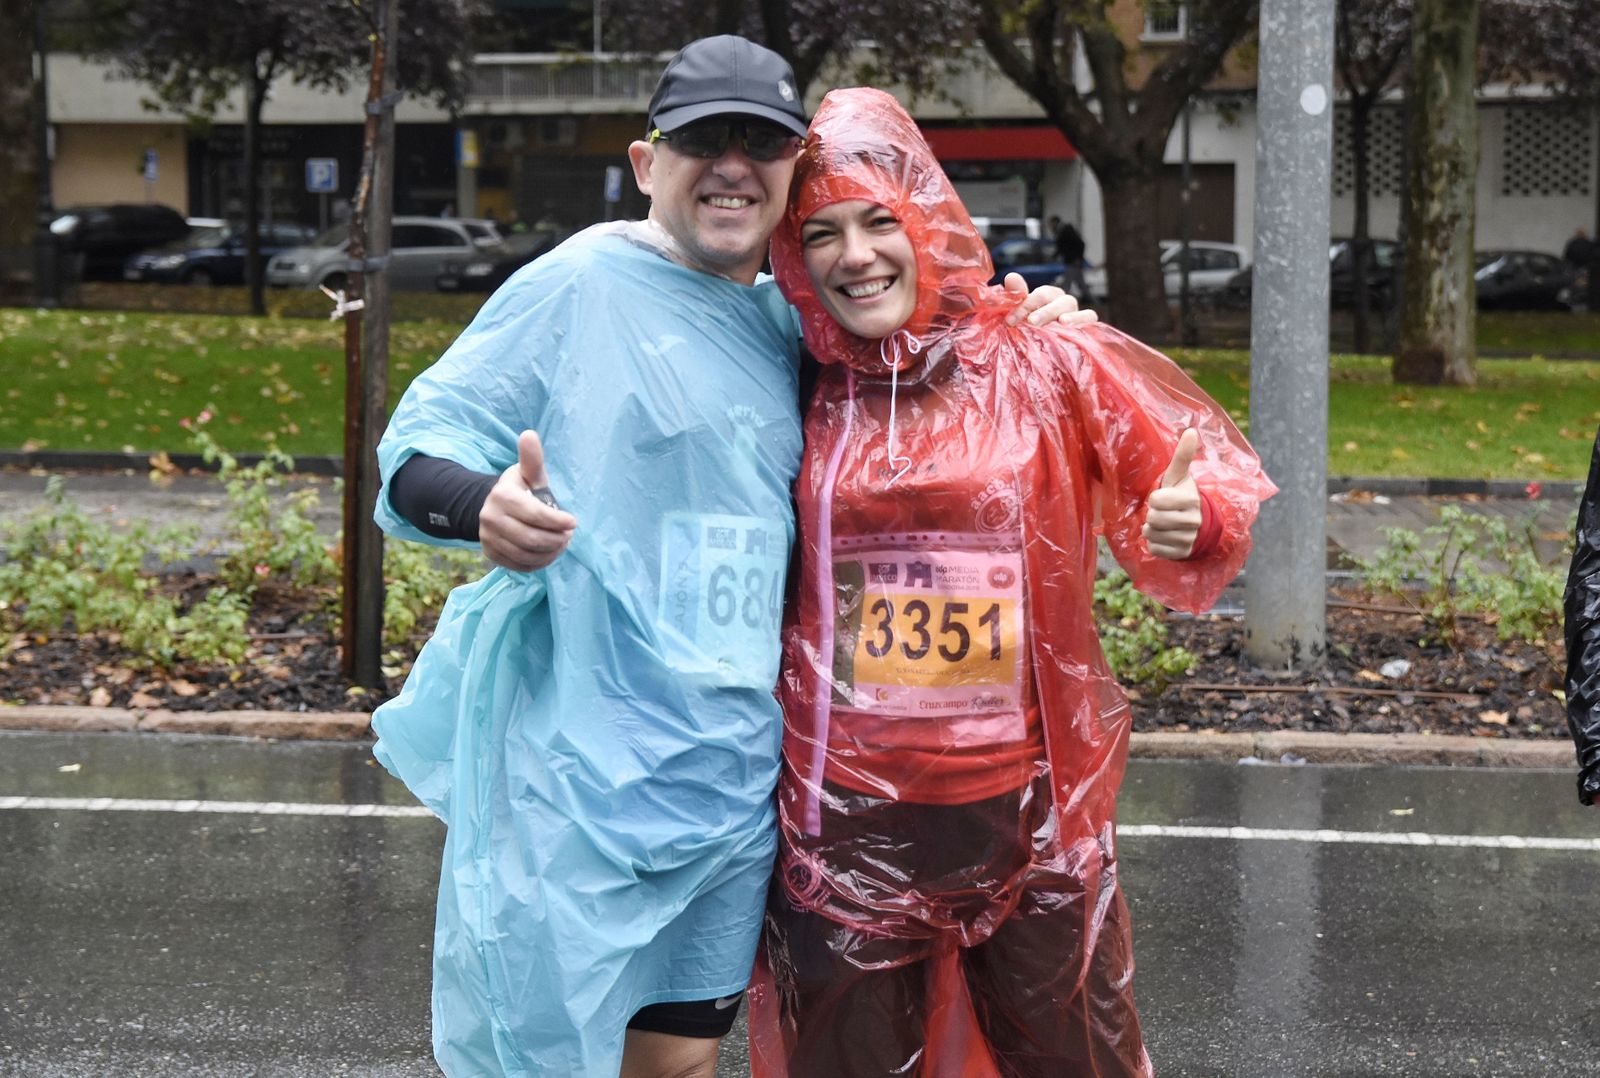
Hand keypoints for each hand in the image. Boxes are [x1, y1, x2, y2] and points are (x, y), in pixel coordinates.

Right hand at [478, 430, 577, 571]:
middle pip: (532, 539)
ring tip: (561, 544)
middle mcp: (490, 518)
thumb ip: (532, 459)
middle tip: (569, 536)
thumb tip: (529, 434)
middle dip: (557, 540)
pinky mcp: (491, 554)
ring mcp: (488, 538)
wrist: (494, 507)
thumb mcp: (529, 473)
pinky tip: (548, 553)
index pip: (535, 515)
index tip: (573, 522)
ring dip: (551, 553)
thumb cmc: (521, 489)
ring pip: (526, 555)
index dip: (558, 521)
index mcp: (502, 496)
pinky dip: (539, 563)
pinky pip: (520, 566)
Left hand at [1002, 273, 1099, 326]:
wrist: (1043, 354)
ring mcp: (1078, 315)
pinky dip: (1084, 323)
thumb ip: (1016, 297)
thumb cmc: (1029, 330)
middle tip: (1032, 321)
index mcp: (1047, 296)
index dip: (1025, 305)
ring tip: (1062, 322)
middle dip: (1045, 311)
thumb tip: (1011, 277)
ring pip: (1078, 309)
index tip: (1010, 320)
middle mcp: (1064, 303)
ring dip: (1071, 316)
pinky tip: (1075, 331)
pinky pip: (1091, 322)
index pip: (1039, 295)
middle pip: (1059, 302)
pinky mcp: (1088, 328)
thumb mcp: (1020, 315)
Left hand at [1143, 429, 1201, 559]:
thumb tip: (1191, 430)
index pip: (1156, 500)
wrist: (1200, 526)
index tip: (1162, 498)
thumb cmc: (1182, 496)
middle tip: (1161, 513)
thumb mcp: (1179, 477)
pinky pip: (1155, 549)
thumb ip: (1183, 456)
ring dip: (1152, 530)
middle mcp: (1193, 520)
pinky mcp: (1182, 553)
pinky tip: (1165, 537)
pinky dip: (1155, 544)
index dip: (1154, 499)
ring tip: (1163, 524)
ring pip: (1152, 534)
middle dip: (1152, 515)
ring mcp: (1188, 539)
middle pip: (1153, 519)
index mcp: (1191, 498)